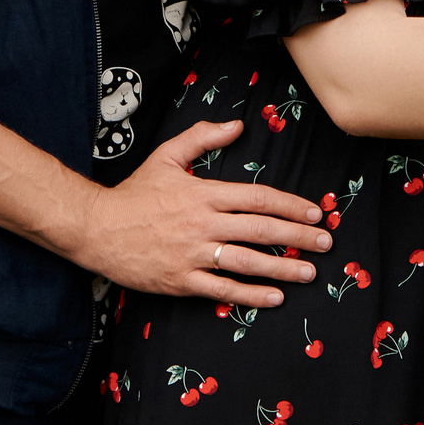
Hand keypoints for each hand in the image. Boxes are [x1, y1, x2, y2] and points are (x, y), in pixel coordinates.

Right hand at [68, 119, 332, 308]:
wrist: (97, 228)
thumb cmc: (134, 193)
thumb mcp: (166, 156)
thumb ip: (201, 137)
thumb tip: (237, 126)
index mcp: (204, 194)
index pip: (258, 198)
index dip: (291, 206)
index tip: (315, 213)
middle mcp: (203, 224)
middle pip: (261, 230)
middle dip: (298, 237)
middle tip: (326, 242)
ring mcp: (193, 255)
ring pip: (247, 262)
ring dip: (282, 268)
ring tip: (308, 272)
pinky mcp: (181, 281)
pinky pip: (222, 290)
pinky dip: (250, 296)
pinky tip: (273, 298)